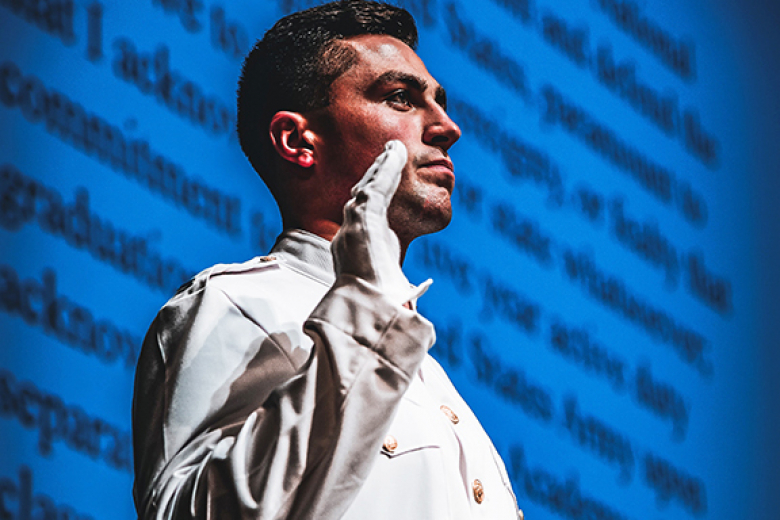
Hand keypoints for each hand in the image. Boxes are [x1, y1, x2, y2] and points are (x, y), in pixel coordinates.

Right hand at [331, 141, 430, 305]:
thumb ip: (397, 290)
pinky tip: (396, 153)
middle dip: (376, 177)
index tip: (380, 187)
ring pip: (368, 187)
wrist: (366, 307)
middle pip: (362, 197)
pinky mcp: (362, 217)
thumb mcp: (388, 293)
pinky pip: (376, 186)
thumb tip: (413, 302)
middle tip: (388, 158)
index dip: (374, 199)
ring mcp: (353, 225)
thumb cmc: (377, 306)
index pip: (364, 219)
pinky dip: (387, 168)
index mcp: (355, 252)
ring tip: (393, 151)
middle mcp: (349, 236)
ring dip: (381, 168)